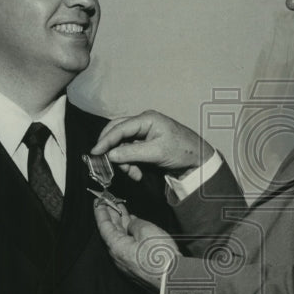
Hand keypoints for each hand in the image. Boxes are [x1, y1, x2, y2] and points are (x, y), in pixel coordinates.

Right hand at [91, 111, 213, 181]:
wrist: (198, 160)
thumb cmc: (181, 151)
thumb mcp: (156, 153)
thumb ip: (131, 153)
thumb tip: (110, 154)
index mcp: (146, 119)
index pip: (119, 128)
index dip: (105, 140)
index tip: (95, 153)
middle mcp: (143, 123)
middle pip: (117, 133)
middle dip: (113, 150)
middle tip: (107, 164)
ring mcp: (144, 133)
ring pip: (122, 145)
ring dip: (124, 161)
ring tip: (133, 174)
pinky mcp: (145, 144)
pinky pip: (130, 152)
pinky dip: (130, 164)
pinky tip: (137, 174)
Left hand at [93, 199, 178, 291]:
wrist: (173, 279)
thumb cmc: (160, 257)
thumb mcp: (147, 230)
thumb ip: (135, 223)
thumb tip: (132, 224)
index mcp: (116, 247)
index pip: (104, 226)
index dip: (101, 212)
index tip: (98, 202)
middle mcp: (119, 256)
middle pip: (112, 232)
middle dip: (112, 215)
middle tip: (110, 202)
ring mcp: (128, 262)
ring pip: (121, 238)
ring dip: (121, 223)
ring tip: (122, 211)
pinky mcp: (138, 266)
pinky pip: (129, 246)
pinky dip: (130, 233)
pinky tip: (133, 227)